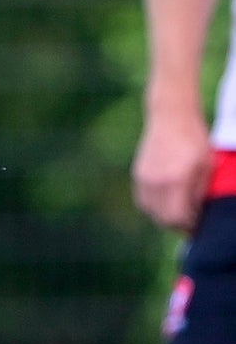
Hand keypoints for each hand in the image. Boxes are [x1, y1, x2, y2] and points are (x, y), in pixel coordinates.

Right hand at [133, 109, 211, 230]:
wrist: (171, 117)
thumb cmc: (194, 140)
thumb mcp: (206, 167)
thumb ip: (198, 194)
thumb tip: (195, 215)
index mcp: (176, 180)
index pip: (177, 218)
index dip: (188, 226)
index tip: (198, 227)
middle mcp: (156, 182)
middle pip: (162, 219)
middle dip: (177, 225)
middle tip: (190, 222)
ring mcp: (144, 179)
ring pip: (151, 212)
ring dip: (164, 217)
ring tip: (178, 211)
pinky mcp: (138, 175)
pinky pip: (143, 201)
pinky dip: (154, 207)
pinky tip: (166, 201)